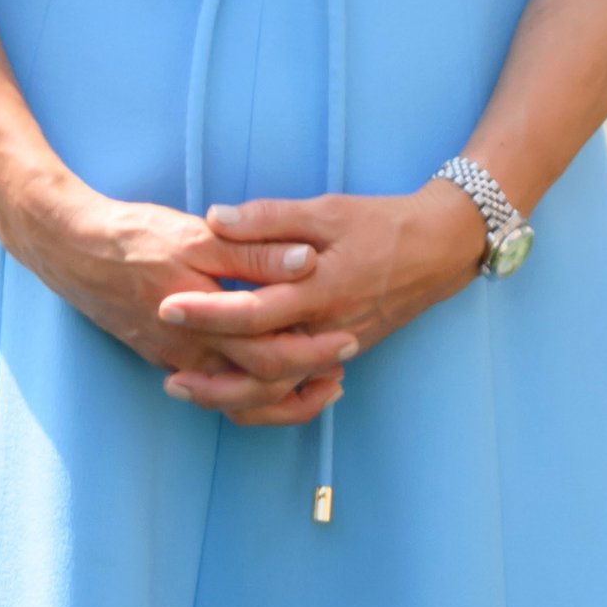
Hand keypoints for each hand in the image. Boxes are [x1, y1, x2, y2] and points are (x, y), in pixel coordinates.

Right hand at [14, 182, 355, 428]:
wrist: (67, 248)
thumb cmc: (132, 237)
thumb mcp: (196, 236)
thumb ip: (253, 251)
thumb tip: (306, 261)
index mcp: (204, 322)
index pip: (272, 356)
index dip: (315, 353)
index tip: (348, 339)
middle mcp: (191, 353)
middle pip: (260, 387)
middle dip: (307, 380)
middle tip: (344, 363)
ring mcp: (174, 359)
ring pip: (236, 397)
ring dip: (280, 393)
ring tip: (317, 379)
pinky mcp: (164, 355)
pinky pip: (214, 388)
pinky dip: (247, 387)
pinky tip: (265, 371)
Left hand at [155, 182, 486, 421]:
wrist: (441, 249)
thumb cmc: (382, 223)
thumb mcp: (327, 209)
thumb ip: (269, 218)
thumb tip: (215, 218)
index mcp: (322, 290)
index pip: (255, 312)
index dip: (208, 313)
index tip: (167, 306)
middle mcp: (328, 329)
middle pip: (262, 369)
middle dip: (211, 376)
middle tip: (166, 372)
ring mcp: (337, 347)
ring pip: (280, 389)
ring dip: (231, 395)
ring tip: (187, 387)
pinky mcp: (342, 353)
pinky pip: (297, 387)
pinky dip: (263, 396)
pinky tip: (229, 388)